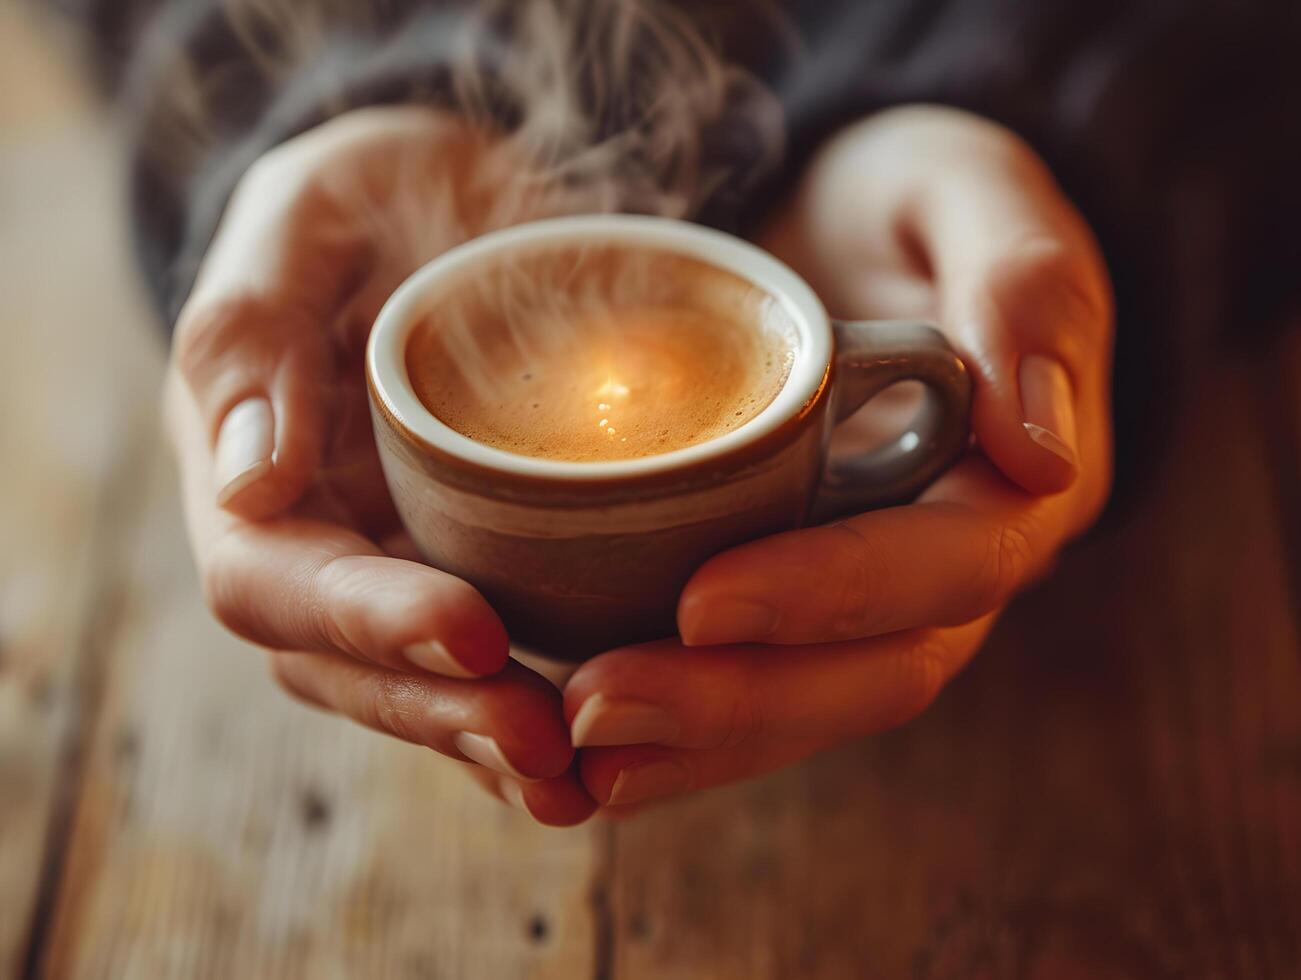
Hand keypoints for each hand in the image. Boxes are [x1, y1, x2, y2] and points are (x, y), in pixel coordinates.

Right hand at [167, 106, 593, 824]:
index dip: (368, 617)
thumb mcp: (306, 214)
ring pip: (416, 690)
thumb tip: (245, 484)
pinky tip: (592, 758)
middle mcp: (314, 542)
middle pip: (349, 666)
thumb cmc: (369, 198)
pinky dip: (530, 717)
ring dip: (488, 741)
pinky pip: (482, 669)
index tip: (474, 627)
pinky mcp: (465, 571)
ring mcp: (390, 568)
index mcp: (252, 471)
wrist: (446, 208)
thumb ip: (256, 330)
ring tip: (575, 781)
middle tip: (543, 739)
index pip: (279, 579)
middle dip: (442, 709)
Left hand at [565, 106, 1113, 811]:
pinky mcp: (808, 603)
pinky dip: (684, 732)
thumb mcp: (973, 195)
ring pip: (812, 705)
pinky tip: (594, 752)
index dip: (833, 592)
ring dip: (698, 742)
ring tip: (582, 753)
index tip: (703, 599)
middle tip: (600, 702)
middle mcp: (959, 567)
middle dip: (741, 701)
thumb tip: (1036, 451)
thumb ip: (1022, 289)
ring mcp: (883, 599)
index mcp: (1021, 485)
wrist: (856, 236)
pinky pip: (760, 686)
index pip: (948, 566)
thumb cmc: (915, 205)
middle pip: (874, 671)